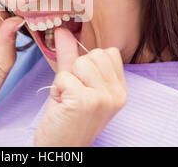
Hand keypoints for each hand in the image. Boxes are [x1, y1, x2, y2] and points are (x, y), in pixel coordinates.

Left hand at [34, 28, 127, 146]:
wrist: (60, 147)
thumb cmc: (67, 117)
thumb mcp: (72, 82)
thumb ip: (70, 55)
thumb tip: (62, 29)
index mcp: (120, 89)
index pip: (108, 52)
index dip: (89, 63)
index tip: (82, 83)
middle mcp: (117, 94)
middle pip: (93, 54)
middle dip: (76, 71)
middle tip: (72, 93)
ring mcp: (104, 98)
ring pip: (79, 63)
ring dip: (65, 80)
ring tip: (67, 99)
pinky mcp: (86, 101)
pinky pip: (64, 76)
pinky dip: (57, 89)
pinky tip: (62, 105)